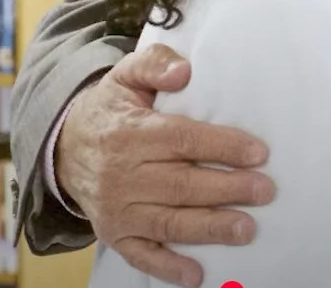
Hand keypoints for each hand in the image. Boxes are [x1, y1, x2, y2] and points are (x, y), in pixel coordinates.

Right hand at [56, 44, 274, 287]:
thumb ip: (156, 64)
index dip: (222, 146)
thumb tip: (184, 73)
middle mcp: (121, 174)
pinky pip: (141, 254)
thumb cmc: (112, 109)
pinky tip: (196, 274)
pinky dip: (167, 267)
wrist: (65, 146)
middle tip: (265, 191)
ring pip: (168, 221)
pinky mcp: (114, 233)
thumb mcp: (127, 74)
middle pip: (181, 184)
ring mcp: (117, 208)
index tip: (259, 153)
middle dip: (227, 189)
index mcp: (131, 133)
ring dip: (209, 228)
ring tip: (246, 229)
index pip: (182, 140)